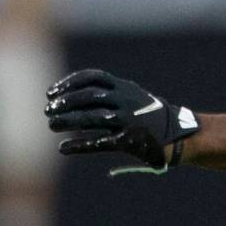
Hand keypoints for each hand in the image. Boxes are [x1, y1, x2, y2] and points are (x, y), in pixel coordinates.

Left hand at [45, 69, 199, 173]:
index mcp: (125, 87)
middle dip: (66, 102)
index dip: (70, 83)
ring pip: (92, 118)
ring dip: (68, 121)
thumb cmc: (146, 115)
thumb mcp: (131, 96)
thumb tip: (66, 96)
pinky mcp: (129, 140)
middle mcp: (126, 100)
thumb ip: (106, 94)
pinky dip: (80, 144)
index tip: (51, 92)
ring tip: (51, 125)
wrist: (177, 133)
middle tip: (49, 110)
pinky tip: (63, 148)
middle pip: (90, 97)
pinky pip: (100, 142)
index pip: (93, 77)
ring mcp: (128, 120)